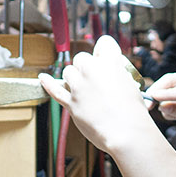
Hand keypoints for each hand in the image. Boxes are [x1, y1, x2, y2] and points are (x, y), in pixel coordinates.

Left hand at [39, 35, 157, 153]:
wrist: (125, 132)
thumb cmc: (132, 112)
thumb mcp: (131, 85)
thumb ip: (117, 74)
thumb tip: (108, 75)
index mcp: (110, 63)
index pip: (105, 43)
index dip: (106, 50)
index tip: (106, 57)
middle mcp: (92, 71)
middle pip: (82, 58)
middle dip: (87, 67)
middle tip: (96, 80)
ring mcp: (79, 87)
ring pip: (68, 72)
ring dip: (74, 78)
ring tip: (84, 88)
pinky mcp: (71, 103)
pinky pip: (55, 90)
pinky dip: (47, 83)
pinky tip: (43, 78)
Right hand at [147, 69, 175, 144]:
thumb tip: (162, 106)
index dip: (164, 95)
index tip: (150, 100)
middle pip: (171, 81)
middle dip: (157, 93)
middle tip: (146, 106)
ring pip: (168, 87)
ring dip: (163, 101)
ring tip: (170, 116)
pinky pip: (171, 95)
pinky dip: (168, 105)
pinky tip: (175, 115)